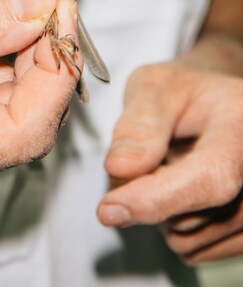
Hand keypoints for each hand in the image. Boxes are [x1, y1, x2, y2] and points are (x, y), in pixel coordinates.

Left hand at [97, 38, 242, 263]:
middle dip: (147, 190)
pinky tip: (184, 186)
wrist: (215, 104)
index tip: (109, 208)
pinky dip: (173, 223)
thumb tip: (119, 169)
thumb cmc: (184, 91)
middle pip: (188, 214)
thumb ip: (138, 125)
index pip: (211, 176)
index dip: (158, 197)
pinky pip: (191, 250)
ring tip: (174, 163)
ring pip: (184, 238)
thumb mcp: (153, 87)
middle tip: (153, 148)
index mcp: (241, 126)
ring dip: (160, 207)